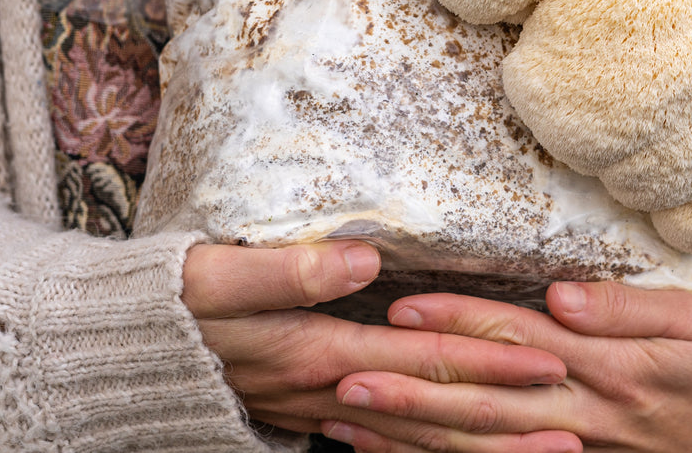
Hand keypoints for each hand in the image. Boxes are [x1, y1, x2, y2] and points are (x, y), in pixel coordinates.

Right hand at [182, 241, 577, 451]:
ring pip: (419, 438)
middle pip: (436, 414)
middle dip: (507, 425)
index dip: (491, 363)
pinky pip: (386, 444)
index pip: (426, 360)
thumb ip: (288, 269)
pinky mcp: (315, 416)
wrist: (117, 355)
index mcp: (321, 354)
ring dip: (482, 450)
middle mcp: (333, 394)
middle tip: (574, 435)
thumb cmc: (168, 305)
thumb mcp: (215, 276)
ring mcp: (325, 414)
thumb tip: (362, 258)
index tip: (551, 362)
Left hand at [321, 282, 691, 452]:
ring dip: (410, 431)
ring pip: (477, 445)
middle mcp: (580, 415)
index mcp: (608, 367)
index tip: (406, 307)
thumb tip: (560, 293)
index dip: (461, 322)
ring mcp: (567, 450)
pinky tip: (386, 449)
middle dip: (415, 388)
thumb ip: (625, 306)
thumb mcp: (691, 321)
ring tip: (348, 413)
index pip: (519, 340)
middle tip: (350, 371)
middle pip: (484, 401)